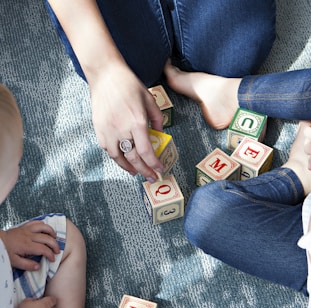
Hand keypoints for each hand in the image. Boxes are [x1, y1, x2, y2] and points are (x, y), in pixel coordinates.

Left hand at [0, 221, 59, 270]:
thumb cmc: (5, 251)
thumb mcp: (14, 262)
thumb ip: (27, 265)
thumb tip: (38, 267)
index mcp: (27, 246)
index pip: (43, 249)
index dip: (50, 255)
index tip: (52, 259)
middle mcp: (29, 236)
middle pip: (47, 238)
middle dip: (55, 245)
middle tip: (57, 251)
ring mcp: (28, 230)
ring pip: (44, 227)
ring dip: (52, 232)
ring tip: (55, 238)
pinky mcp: (25, 226)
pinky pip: (37, 222)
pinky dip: (43, 225)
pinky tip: (46, 229)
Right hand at [89, 61, 163, 181]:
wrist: (105, 75)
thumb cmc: (129, 85)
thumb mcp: (149, 99)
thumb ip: (157, 119)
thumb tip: (160, 134)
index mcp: (136, 122)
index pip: (146, 152)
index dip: (153, 164)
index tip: (159, 169)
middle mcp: (122, 130)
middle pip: (134, 159)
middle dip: (144, 171)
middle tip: (151, 177)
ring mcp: (108, 131)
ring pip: (118, 158)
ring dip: (128, 168)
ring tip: (136, 172)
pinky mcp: (99, 130)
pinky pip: (108, 150)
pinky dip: (117, 157)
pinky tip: (123, 158)